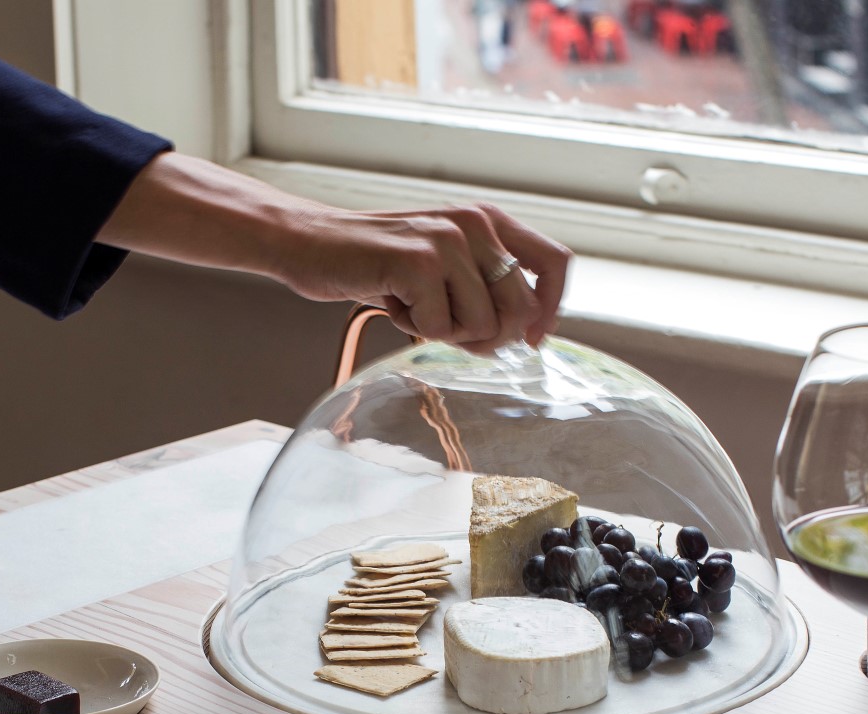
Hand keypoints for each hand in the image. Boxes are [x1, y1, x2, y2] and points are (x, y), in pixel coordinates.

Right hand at [274, 202, 569, 351]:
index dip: (551, 309)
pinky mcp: (419, 261)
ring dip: (445, 331)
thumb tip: (519, 337)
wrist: (311, 244)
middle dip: (487, 337)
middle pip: (521, 310)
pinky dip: (412, 327)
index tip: (529, 340)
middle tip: (444, 325)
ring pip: (484, 326)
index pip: (557, 262)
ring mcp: (447, 240)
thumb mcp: (443, 266)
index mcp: (488, 221)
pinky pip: (441, 328)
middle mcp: (475, 223)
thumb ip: (485, 290)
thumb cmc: (376, 262)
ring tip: (411, 303)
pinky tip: (391, 299)